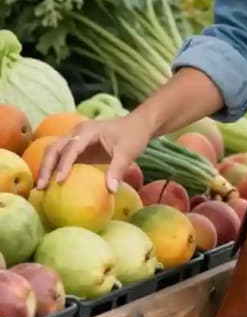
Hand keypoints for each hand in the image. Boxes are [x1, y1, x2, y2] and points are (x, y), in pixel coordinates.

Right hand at [37, 114, 152, 193]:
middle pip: (54, 148)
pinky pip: (61, 157)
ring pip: (54, 151)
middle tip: (41, 186)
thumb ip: (118, 170)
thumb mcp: (127, 153)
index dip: (64, 164)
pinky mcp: (76, 147)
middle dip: (46, 166)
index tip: (59, 181)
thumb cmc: (132, 136)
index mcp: (88, 131)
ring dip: (46, 167)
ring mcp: (74, 139)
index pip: (71, 148)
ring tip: (41, 187)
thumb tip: (110, 190)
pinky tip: (52, 184)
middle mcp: (76, 132)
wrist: (136, 126)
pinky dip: (54, 168)